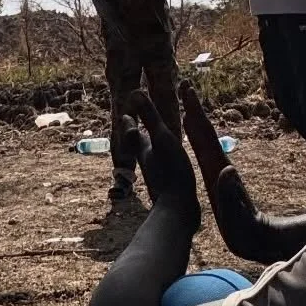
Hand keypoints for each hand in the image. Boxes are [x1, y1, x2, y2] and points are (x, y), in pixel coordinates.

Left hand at [126, 94, 199, 225]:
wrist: (179, 213)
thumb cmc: (171, 173)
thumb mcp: (161, 139)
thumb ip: (149, 117)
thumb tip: (133, 91)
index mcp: (144, 151)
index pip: (132, 133)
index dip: (129, 123)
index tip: (125, 114)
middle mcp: (148, 164)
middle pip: (139, 147)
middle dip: (138, 136)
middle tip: (137, 127)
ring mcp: (158, 178)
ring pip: (151, 160)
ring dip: (151, 151)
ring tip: (156, 147)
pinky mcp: (169, 190)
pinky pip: (164, 173)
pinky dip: (164, 166)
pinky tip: (172, 171)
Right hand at [181, 86, 268, 256]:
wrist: (260, 239)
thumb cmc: (247, 232)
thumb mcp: (239, 216)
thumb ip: (232, 195)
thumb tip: (227, 170)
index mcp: (219, 170)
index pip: (205, 137)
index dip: (196, 115)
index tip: (187, 94)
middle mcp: (219, 166)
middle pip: (205, 132)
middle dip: (194, 108)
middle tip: (184, 86)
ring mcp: (220, 172)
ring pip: (205, 140)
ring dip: (195, 121)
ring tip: (185, 106)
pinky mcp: (220, 180)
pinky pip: (205, 152)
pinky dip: (198, 138)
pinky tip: (194, 135)